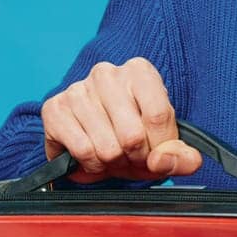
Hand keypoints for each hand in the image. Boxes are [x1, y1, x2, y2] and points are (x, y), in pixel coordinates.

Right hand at [39, 57, 201, 181]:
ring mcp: (78, 89)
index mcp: (140, 72)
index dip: (159, 148)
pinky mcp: (55, 109)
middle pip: (132, 135)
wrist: (94, 137)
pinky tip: (92, 156)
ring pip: (107, 148)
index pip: (158, 116)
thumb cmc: (134, 134)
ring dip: (112, 163)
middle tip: (131, 156)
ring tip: (112, 155)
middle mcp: (107, 73)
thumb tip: (173, 161)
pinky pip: (82, 151)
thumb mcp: (164, 145)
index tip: (155, 155)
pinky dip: (91, 165)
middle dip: (135, 158)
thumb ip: (182, 156)